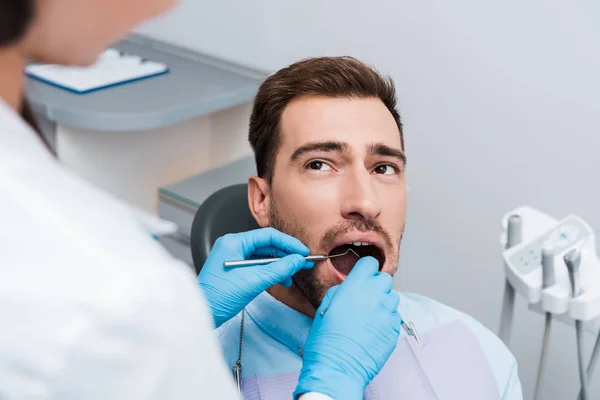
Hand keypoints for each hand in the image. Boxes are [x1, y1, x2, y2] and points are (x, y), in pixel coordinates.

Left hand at [198, 228, 312, 327]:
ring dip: (279, 265)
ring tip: (291, 276)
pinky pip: (257, 266)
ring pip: (263, 256)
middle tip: (302, 263)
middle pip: (266, 245)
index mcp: (234, 242)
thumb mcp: (255, 280)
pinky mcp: (234, 270)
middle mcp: (233, 246)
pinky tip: (280, 279)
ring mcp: (233, 258)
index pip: (268, 236)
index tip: (303, 252)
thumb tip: (298, 260)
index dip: (288, 243)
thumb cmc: (220, 296)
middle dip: (285, 255)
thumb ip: (279, 269)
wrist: (202, 314)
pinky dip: (269, 272)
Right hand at [294, 257, 400, 399]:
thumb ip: (341, 291)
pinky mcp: (394, 328)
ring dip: (382, 301)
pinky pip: (394, 316)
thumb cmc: (326, 341)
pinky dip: (386, 318)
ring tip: (369, 315)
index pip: (370, 263)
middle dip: (375, 285)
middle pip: (384, 278)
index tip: (363, 275)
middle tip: (365, 297)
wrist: (338, 368)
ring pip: (392, 297)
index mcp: (355, 286)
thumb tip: (349, 288)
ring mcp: (387, 312)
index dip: (365, 269)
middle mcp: (375, 295)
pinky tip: (373, 328)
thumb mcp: (325, 307)